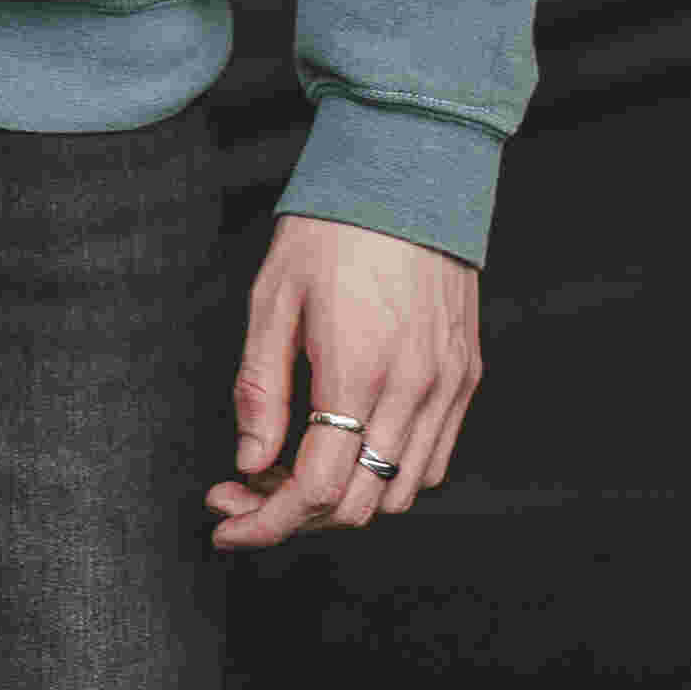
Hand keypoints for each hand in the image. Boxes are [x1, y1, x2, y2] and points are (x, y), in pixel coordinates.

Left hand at [207, 214, 480, 549]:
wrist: (412, 167)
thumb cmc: (333, 226)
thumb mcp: (273, 298)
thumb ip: (262, 389)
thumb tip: (250, 462)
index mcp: (358, 368)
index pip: (315, 488)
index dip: (264, 521)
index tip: (224, 521)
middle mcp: (414, 387)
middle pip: (355, 506)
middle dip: (292, 515)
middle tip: (244, 489)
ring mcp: (448, 384)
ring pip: (398, 494)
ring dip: (341, 499)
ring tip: (295, 464)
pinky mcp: (466, 375)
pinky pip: (431, 460)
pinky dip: (387, 476)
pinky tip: (346, 445)